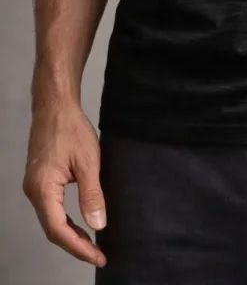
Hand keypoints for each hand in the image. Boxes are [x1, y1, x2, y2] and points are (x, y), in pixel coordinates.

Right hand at [22, 101, 106, 267]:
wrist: (55, 106)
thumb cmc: (71, 128)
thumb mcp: (88, 161)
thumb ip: (92, 195)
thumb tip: (97, 225)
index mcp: (43, 189)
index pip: (58, 230)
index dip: (78, 247)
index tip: (97, 256)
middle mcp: (33, 191)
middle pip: (52, 229)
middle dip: (75, 245)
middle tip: (98, 255)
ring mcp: (34, 186)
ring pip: (51, 220)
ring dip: (70, 234)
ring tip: (92, 244)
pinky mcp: (39, 181)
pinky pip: (51, 209)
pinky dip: (65, 220)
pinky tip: (80, 223)